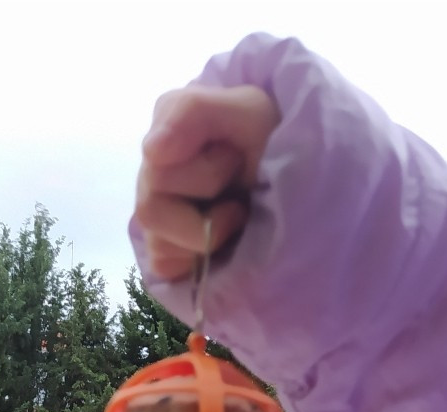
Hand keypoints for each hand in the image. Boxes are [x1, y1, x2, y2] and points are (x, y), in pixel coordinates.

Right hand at [134, 85, 280, 280]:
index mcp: (165, 134)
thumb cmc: (271, 141)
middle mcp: (151, 176)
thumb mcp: (247, 110)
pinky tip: (222, 239)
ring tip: (235, 210)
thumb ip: (192, 112)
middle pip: (152, 209)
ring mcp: (157, 217)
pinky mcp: (167, 253)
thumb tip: (151, 151)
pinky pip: (166, 266)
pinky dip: (198, 258)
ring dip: (209, 232)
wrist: (295, 180)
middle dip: (209, 198)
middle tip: (238, 182)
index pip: (155, 162)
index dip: (204, 169)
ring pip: (158, 242)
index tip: (235, 156)